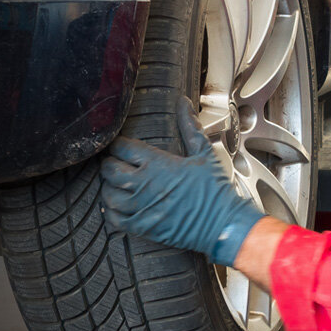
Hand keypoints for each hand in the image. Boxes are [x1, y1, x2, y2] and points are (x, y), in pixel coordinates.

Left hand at [100, 102, 265, 265]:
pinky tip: (118, 206)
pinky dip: (111, 211)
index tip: (120, 145)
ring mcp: (140, 207)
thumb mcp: (203, 153)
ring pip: (108, 194)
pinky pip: (114, 218)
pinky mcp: (142, 227)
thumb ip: (189, 127)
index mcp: (157, 163)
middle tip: (114, 163)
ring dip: (108, 187)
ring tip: (116, 184)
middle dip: (109, 164)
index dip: (117, 144)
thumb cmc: (214, 190)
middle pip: (109, 169)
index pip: (122, 147)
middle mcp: (144, 184)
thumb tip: (184, 103)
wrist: (222, 224)